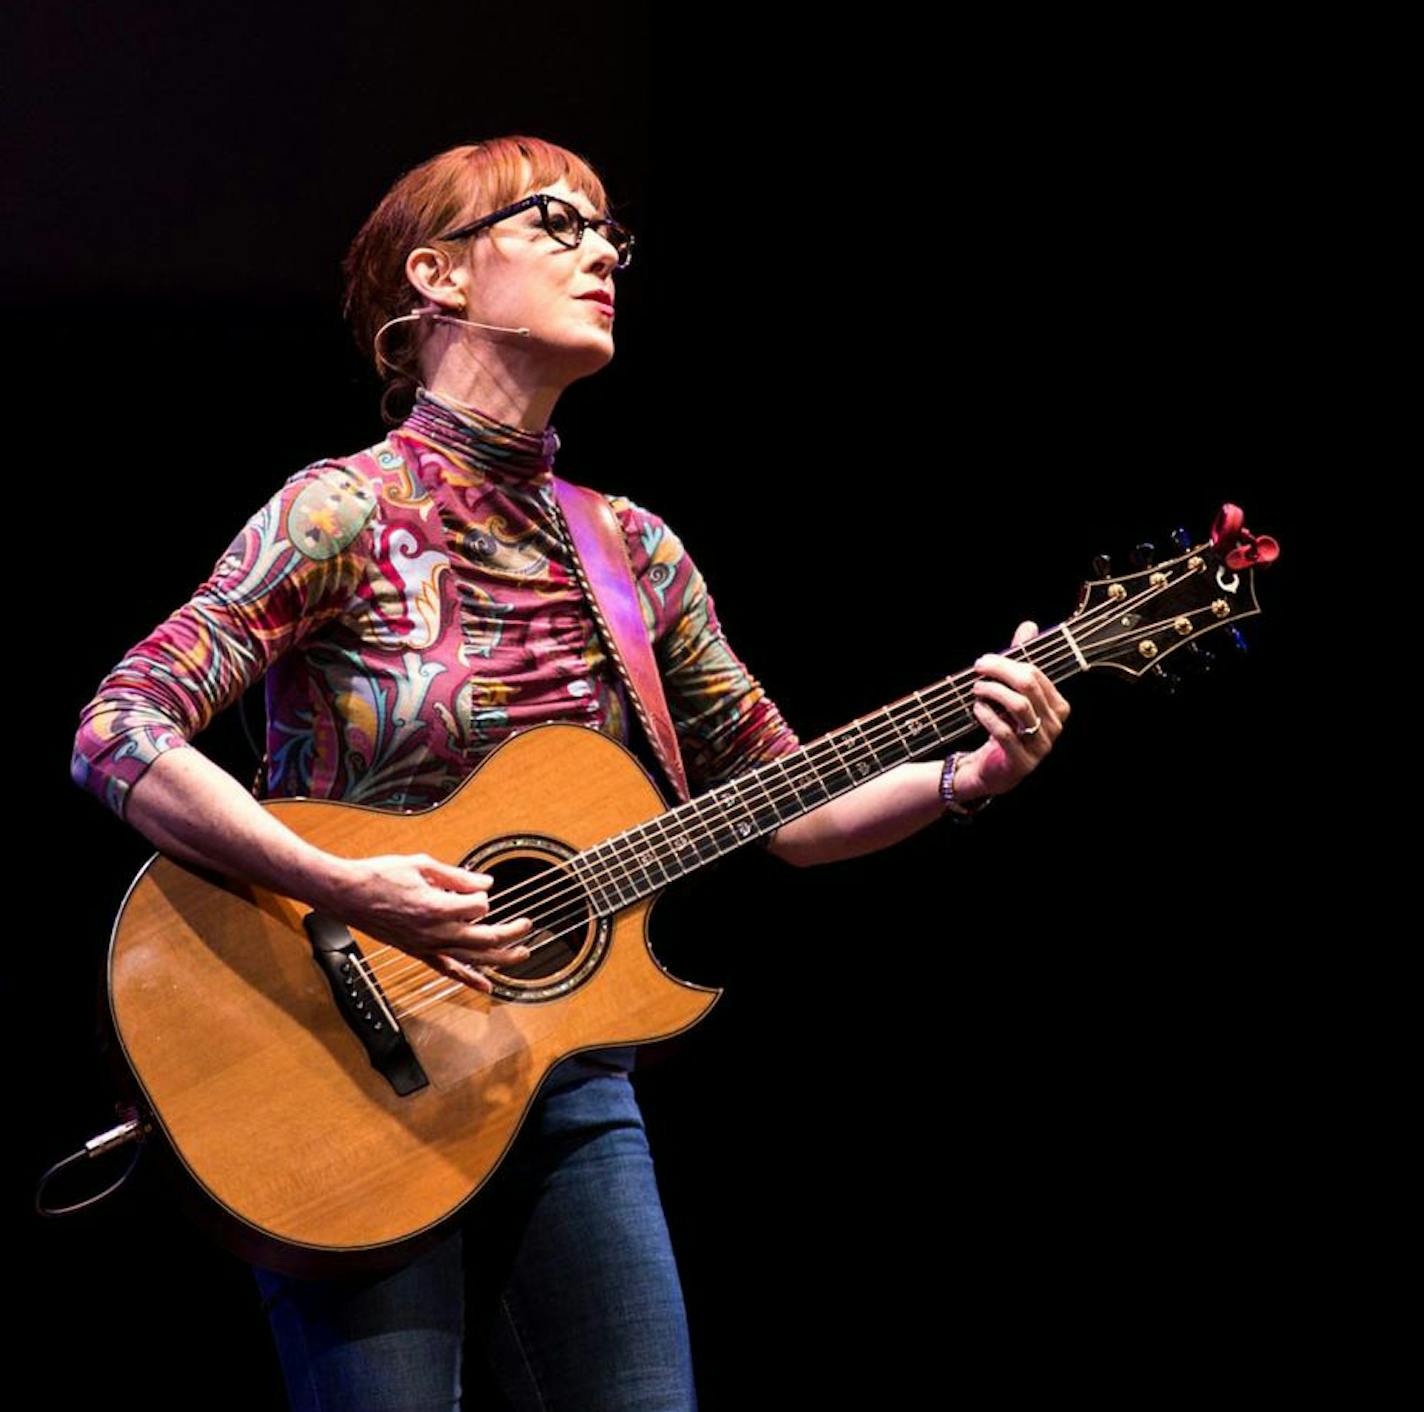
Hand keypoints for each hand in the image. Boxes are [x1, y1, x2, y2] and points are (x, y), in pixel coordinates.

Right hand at [318, 853, 534, 993]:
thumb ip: (457, 876)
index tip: (477, 888)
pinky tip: (488, 985)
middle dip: (511, 932)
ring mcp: (426, 946)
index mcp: (436, 906)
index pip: (478, 906)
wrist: (346, 895)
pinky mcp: (417, 953)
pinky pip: (448, 970)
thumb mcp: (421, 864)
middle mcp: (434, 932)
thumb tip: (485, 883)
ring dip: (501, 958)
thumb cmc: (379, 875)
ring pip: (472, 958)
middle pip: (485, 937)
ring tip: (523, 954)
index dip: (481, 895)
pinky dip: (470, 979)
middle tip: (528, 925)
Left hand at [953, 620, 1069, 802]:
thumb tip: (1029, 626)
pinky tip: (977, 709)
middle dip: (999, 671)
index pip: (1036, 675)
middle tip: (977, 667)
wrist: (992, 769)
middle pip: (1028, 687)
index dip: (1008, 663)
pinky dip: (987, 716)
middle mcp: (1054, 727)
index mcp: (1058, 708)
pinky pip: (1004, 731)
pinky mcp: (1022, 762)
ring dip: (992, 692)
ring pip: (1018, 706)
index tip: (984, 661)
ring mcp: (1041, 747)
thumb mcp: (1012, 695)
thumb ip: (1021, 662)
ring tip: (976, 689)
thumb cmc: (1004, 727)